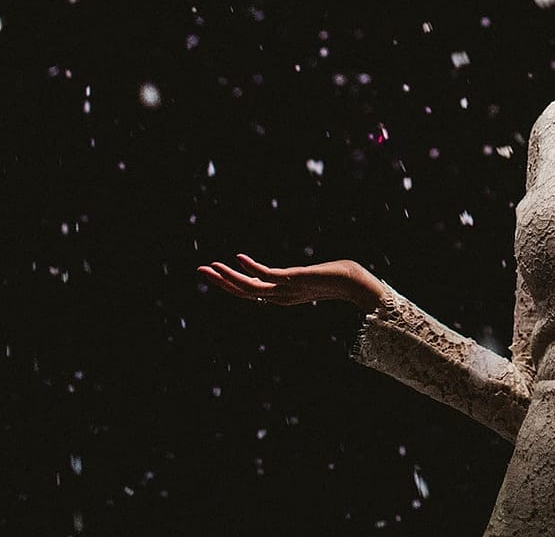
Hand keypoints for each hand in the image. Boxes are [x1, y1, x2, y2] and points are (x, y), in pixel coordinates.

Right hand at [196, 254, 386, 311]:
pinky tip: (238, 257)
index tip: (214, 273)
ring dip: (228, 277)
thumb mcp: (310, 278)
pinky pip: (267, 275)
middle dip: (220, 281)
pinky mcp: (294, 280)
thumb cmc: (337, 278)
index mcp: (281, 297)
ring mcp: (286, 290)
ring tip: (210, 267)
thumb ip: (298, 278)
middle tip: (199, 270)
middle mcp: (280, 297)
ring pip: (249, 287)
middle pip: (243, 292)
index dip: (229, 284)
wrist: (356, 283)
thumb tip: (293, 274)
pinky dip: (251, 267)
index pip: (249, 293)